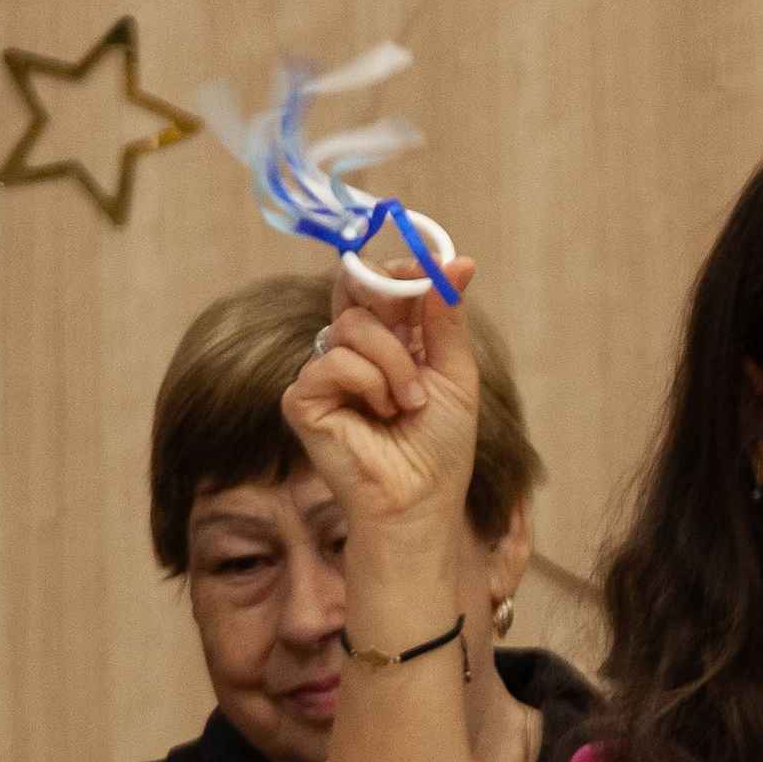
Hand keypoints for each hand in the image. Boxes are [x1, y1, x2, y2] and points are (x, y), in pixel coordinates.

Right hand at [280, 252, 482, 546]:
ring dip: (394, 363)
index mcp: (387, 339)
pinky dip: (368, 383)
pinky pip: (333, 362)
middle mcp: (350, 350)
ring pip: (351, 327)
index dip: (400, 270)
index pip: (379, 280)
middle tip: (417, 339)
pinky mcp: (303, 399)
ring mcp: (324, 373)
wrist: (421, 500)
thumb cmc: (439, 446)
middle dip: (394, 305)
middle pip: (356, 286)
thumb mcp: (454, 373)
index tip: (428, 274)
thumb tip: (459, 261)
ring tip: (408, 403)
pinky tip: (380, 413)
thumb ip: (446, 317)